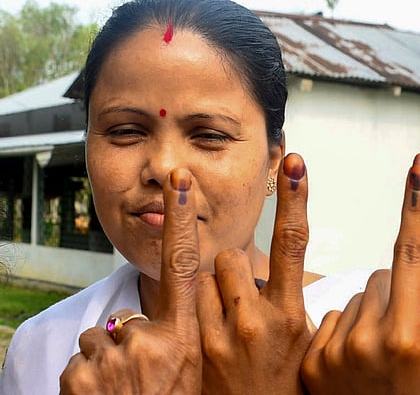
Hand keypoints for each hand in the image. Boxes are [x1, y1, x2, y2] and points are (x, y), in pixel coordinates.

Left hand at [60, 168, 201, 393]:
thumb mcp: (202, 374)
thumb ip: (193, 336)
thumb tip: (184, 311)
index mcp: (189, 340)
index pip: (185, 266)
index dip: (180, 220)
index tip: (176, 180)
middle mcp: (153, 344)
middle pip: (133, 317)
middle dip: (133, 341)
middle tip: (146, 380)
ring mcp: (114, 361)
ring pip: (103, 340)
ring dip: (109, 363)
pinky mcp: (81, 378)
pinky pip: (82, 362)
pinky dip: (89, 380)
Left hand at [197, 153, 312, 393]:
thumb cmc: (287, 384)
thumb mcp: (305, 341)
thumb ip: (297, 302)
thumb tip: (291, 269)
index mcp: (290, 315)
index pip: (294, 243)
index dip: (296, 199)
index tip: (296, 163)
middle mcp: (255, 321)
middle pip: (233, 257)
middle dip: (235, 271)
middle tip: (244, 304)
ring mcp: (219, 335)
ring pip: (205, 278)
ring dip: (214, 292)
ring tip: (228, 327)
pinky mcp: (191, 347)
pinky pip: (185, 304)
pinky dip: (195, 312)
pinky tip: (209, 342)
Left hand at [300, 153, 419, 394]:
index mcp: (406, 336)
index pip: (411, 253)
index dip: (416, 205)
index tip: (417, 167)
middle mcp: (365, 339)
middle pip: (381, 276)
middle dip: (395, 291)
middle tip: (406, 334)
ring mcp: (333, 352)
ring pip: (353, 298)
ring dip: (368, 313)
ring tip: (379, 356)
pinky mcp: (311, 363)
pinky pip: (327, 320)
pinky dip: (342, 331)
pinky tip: (354, 363)